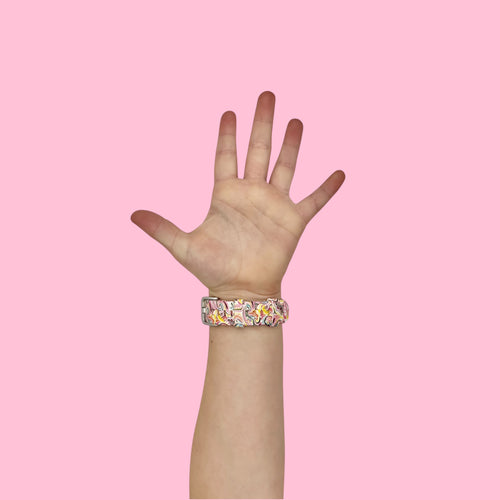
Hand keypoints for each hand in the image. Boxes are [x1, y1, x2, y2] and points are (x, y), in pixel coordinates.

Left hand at [130, 91, 344, 299]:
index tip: (228, 112)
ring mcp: (274, 205)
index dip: (226, 134)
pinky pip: (314, 201)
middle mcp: (251, 194)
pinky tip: (340, 172)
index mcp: (225, 194)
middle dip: (262, 123)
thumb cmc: (212, 269)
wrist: (241, 291)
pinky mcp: (294, 221)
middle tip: (266, 94)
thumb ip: (160, 228)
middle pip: (258, 150)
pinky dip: (327, 188)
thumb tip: (130, 215)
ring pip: (286, 166)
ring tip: (296, 119)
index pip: (225, 156)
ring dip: (291, 144)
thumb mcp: (183, 246)